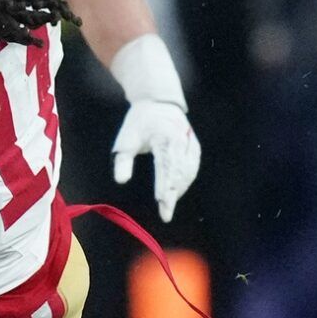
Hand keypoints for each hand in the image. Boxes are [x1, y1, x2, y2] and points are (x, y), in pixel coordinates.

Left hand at [111, 101, 200, 222]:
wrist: (157, 104)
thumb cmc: (138, 124)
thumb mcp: (126, 140)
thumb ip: (122, 161)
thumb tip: (121, 181)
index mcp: (164, 138)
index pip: (165, 168)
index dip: (164, 188)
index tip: (162, 204)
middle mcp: (181, 140)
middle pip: (179, 173)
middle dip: (173, 194)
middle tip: (166, 213)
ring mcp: (190, 142)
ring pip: (188, 171)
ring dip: (180, 189)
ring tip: (168, 205)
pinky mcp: (194, 146)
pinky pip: (193, 167)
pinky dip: (186, 181)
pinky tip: (178, 192)